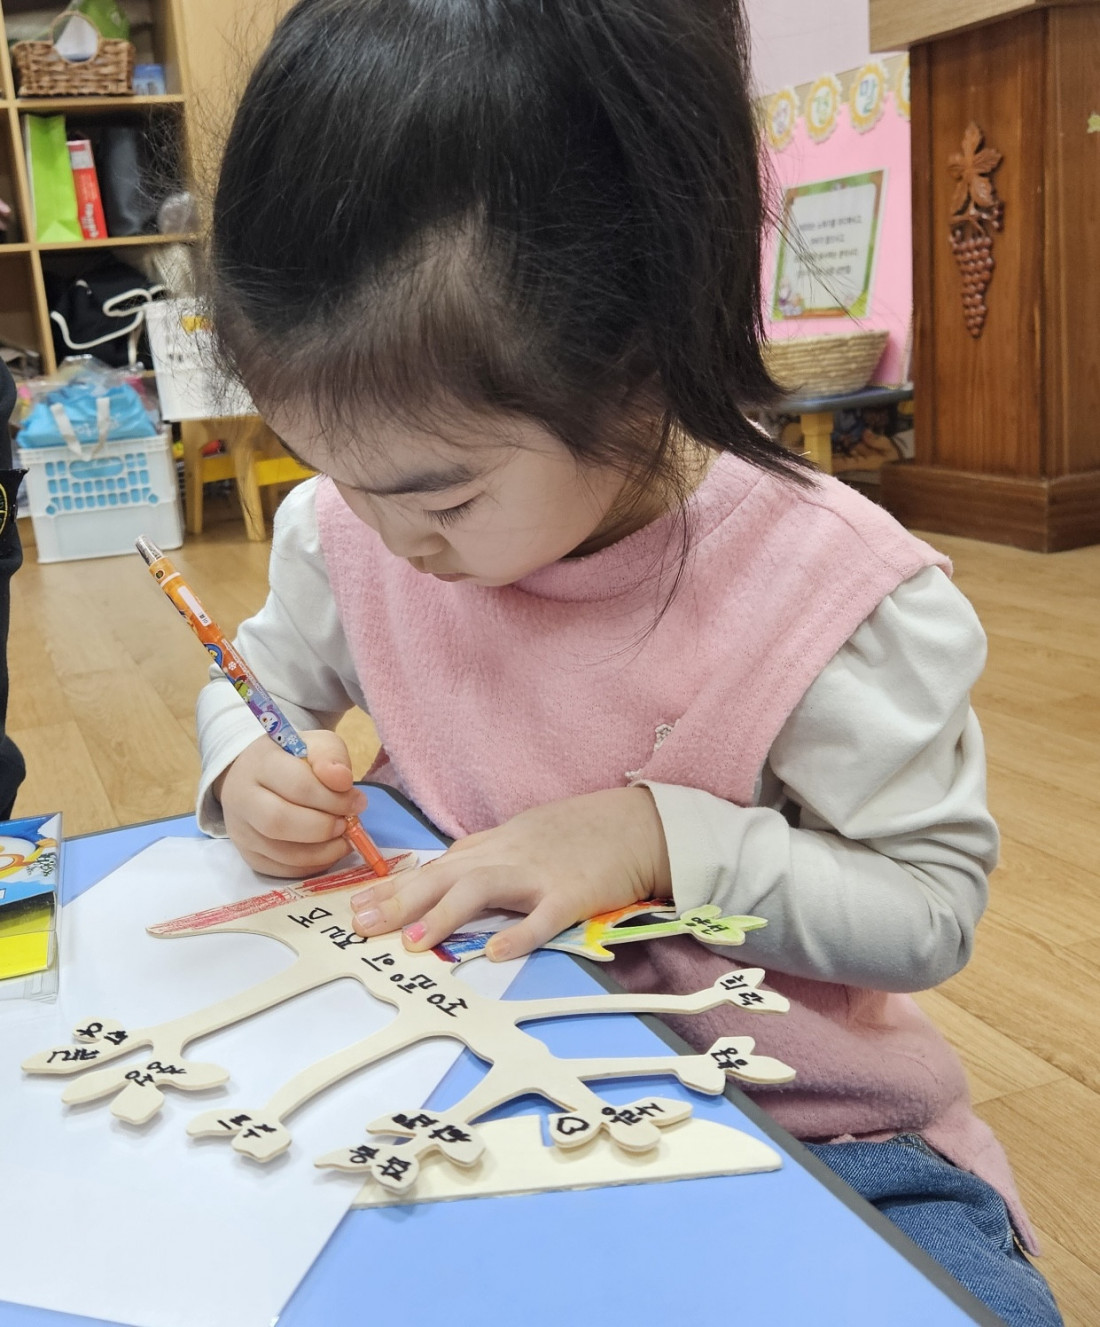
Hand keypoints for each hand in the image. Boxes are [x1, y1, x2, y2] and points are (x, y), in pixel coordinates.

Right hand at [215, 730, 367, 876]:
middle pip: (279, 821)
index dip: (332, 798)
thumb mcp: (316, 745)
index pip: (297, 785)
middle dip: (323, 827)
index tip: (357, 802)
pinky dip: (311, 865)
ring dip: (321, 851)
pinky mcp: (248, 855)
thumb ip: (331, 757)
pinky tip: (328, 851)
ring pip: (280, 852)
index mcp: (260, 763)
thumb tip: (343, 782)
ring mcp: (241, 830)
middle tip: (346, 824)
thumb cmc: (292, 760)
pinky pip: (281, 869)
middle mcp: (242, 798)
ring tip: (343, 839)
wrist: (254, 775)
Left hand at [349, 788, 671, 960]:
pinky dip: (518, 934)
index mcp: (499, 842)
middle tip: (359, 925)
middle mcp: (510, 853)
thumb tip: (449, 874)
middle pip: (445, 873)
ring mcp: (541, 873)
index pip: (438, 864)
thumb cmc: (586, 831)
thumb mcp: (530, 834)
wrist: (643, 824)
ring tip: (410, 943)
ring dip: (442, 914)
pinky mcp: (574, 894)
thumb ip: (491, 855)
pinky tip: (492, 953)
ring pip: (481, 887)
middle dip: (398, 899)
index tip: (358, 905)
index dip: (396, 885)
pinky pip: (542, 915)